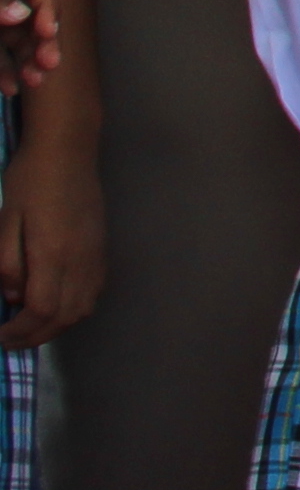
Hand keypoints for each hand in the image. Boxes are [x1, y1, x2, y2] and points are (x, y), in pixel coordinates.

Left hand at [0, 0, 51, 102]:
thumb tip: (23, 14)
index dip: (48, 9)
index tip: (49, 31)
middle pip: (33, 19)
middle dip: (42, 42)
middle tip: (50, 63)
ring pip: (18, 42)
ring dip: (28, 62)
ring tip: (34, 81)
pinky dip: (4, 72)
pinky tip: (10, 88)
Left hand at [0, 126, 102, 346]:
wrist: (68, 150)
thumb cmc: (29, 180)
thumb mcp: (4, 219)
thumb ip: (7, 262)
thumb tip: (12, 296)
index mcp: (51, 252)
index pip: (40, 309)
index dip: (19, 331)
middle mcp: (79, 260)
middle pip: (65, 316)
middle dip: (36, 336)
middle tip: (10, 339)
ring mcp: (94, 255)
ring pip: (83, 309)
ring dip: (57, 326)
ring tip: (30, 326)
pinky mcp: (101, 249)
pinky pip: (93, 292)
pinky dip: (74, 309)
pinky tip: (54, 304)